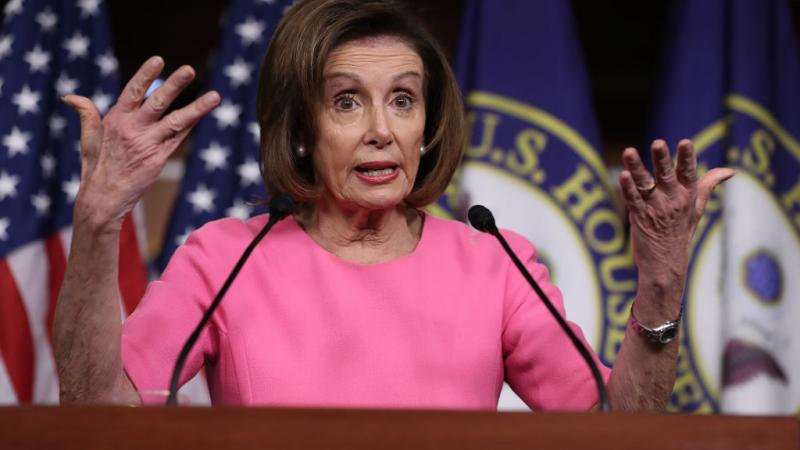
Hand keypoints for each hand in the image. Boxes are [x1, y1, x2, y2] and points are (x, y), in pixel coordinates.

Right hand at [64, 56, 220, 232]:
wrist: (103, 200)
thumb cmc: (96, 168)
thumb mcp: (89, 138)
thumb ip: (86, 114)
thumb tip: (71, 96)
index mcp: (116, 120)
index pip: (133, 91)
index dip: (146, 75)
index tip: (159, 60)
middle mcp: (133, 129)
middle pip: (158, 102)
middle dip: (174, 85)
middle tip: (190, 70)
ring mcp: (148, 144)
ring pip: (177, 121)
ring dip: (197, 108)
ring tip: (215, 96)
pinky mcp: (159, 158)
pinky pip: (179, 138)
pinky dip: (192, 125)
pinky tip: (205, 115)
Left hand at [619, 139, 733, 299]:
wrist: (665, 265)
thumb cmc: (680, 233)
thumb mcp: (697, 209)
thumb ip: (708, 186)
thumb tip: (730, 171)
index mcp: (687, 196)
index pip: (689, 173)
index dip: (687, 157)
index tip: (686, 142)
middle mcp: (672, 201)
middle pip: (666, 175)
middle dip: (662, 159)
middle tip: (658, 143)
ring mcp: (655, 209)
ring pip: (644, 184)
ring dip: (636, 168)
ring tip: (628, 151)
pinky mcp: (639, 217)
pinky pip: (632, 199)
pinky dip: (626, 188)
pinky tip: (622, 176)